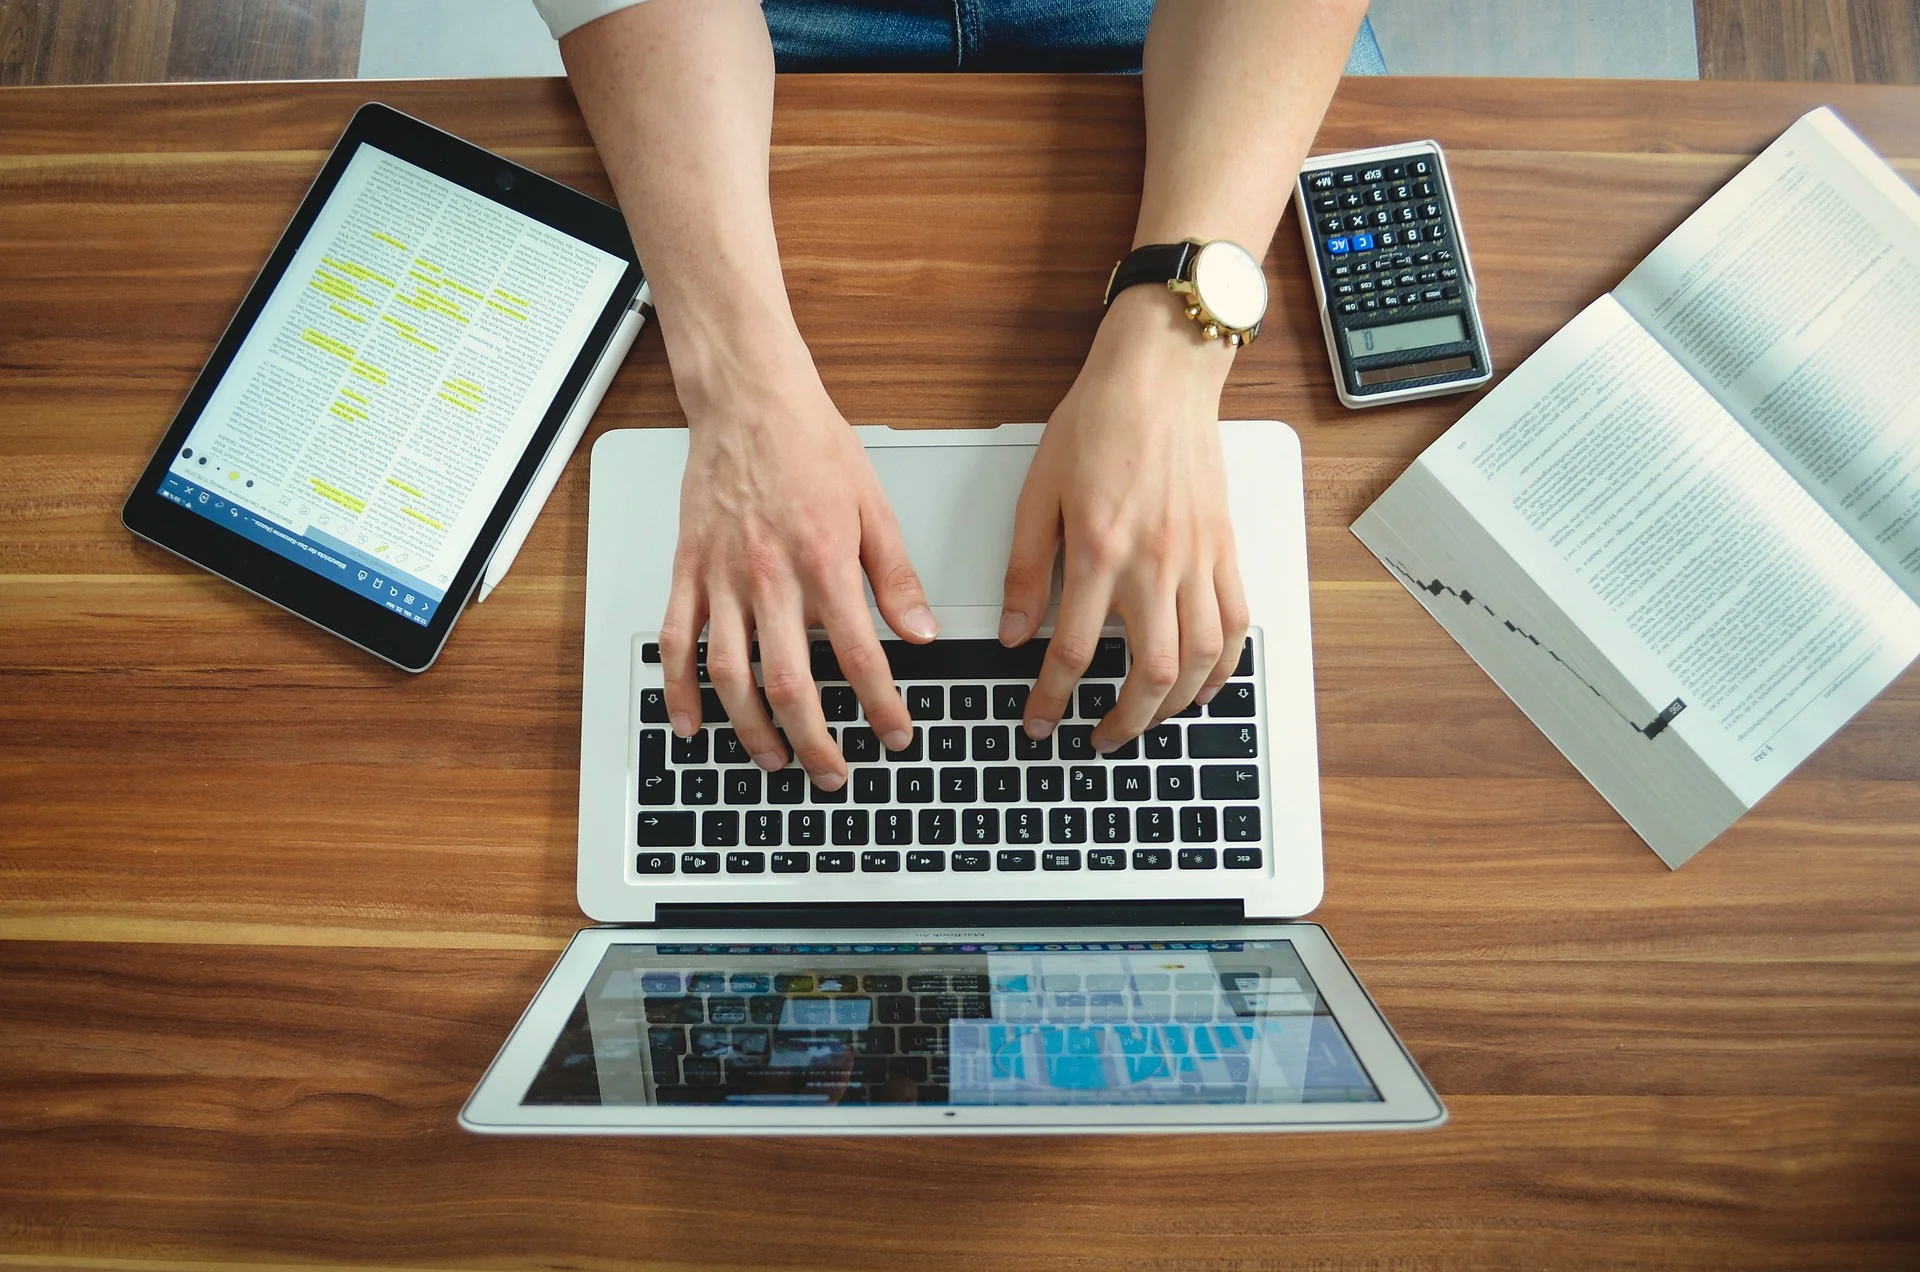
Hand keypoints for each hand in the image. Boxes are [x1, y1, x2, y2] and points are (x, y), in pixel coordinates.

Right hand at [660, 346, 935, 788]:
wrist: (747, 398)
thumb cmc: (810, 443)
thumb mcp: (874, 505)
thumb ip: (896, 576)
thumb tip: (921, 632)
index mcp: (824, 563)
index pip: (858, 656)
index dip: (881, 705)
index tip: (896, 734)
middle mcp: (770, 579)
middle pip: (791, 683)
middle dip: (815, 741)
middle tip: (833, 774)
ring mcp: (722, 578)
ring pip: (732, 675)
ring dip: (752, 730)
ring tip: (774, 760)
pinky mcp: (688, 571)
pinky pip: (678, 642)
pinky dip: (680, 691)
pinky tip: (692, 726)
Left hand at [1000, 285, 1248, 750]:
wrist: (1161, 374)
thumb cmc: (1099, 421)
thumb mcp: (1039, 492)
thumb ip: (1026, 570)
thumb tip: (1013, 632)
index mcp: (1099, 549)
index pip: (1072, 650)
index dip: (1052, 699)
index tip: (1039, 722)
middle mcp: (1155, 562)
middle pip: (1148, 671)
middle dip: (1123, 721)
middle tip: (1098, 739)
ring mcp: (1198, 558)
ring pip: (1198, 658)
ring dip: (1173, 706)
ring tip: (1146, 721)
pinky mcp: (1225, 548)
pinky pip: (1235, 624)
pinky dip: (1222, 667)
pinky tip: (1203, 685)